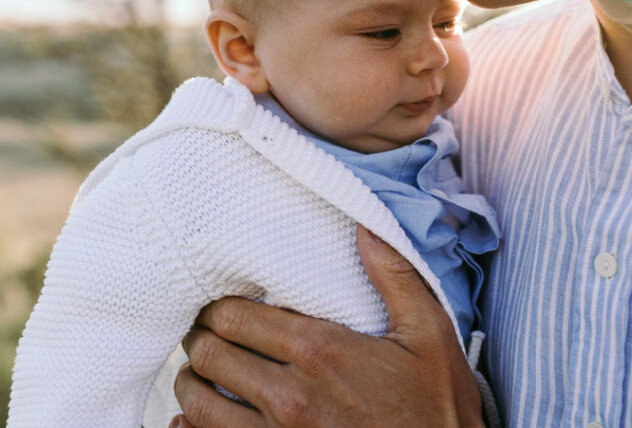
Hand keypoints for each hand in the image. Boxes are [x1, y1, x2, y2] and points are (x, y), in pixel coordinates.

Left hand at [171, 224, 482, 426]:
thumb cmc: (438, 408)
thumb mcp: (430, 334)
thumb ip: (394, 275)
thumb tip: (365, 224)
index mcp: (319, 352)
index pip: (234, 316)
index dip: (220, 307)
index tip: (223, 305)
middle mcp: (289, 397)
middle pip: (209, 355)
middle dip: (204, 339)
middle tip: (209, 333)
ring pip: (197, 405)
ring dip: (193, 383)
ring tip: (204, 372)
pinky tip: (197, 420)